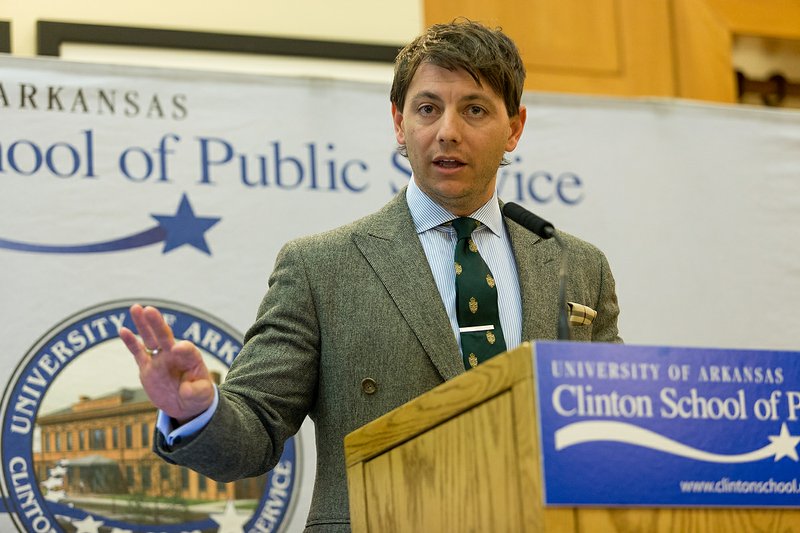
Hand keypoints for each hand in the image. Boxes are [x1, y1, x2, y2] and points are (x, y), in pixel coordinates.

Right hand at [119, 304, 214, 424]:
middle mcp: (174, 355)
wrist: (185, 404)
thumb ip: (197, 390)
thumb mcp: (202, 396)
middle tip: (150, 310)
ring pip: (149, 339)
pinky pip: (138, 352)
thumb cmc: (198, 396)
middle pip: (165, 336)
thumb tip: (185, 389)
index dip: (183, 348)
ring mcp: (160, 359)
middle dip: (158, 324)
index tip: (177, 348)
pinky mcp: (147, 367)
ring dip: (143, 324)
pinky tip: (122, 330)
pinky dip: (130, 342)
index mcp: (191, 359)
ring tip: (136, 308)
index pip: (188, 350)